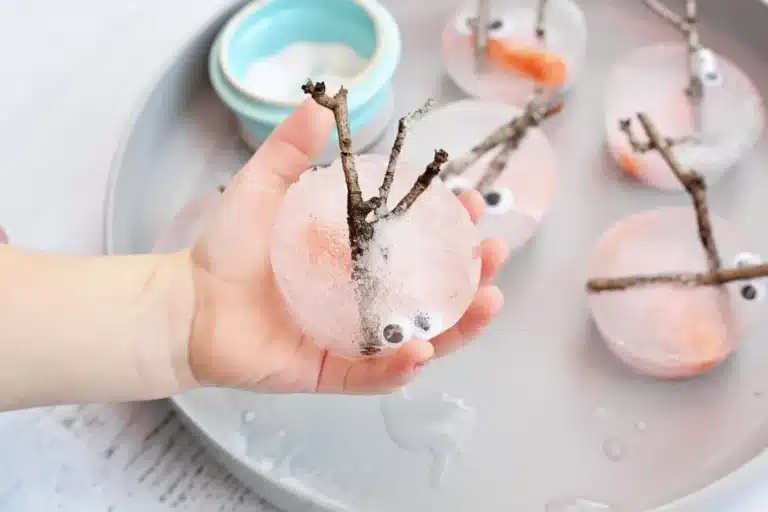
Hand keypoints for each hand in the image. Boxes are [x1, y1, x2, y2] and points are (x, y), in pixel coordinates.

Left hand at [183, 99, 508, 393]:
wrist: (187, 305)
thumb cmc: (226, 250)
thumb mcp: (262, 189)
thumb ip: (289, 150)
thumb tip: (321, 104)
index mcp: (356, 259)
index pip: (417, 243)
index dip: (450, 226)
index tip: (469, 204)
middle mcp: (364, 299)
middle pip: (431, 292)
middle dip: (472, 275)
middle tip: (493, 251)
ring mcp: (352, 338)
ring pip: (419, 337)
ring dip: (459, 325)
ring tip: (488, 301)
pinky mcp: (332, 370)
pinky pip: (374, 375)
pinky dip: (401, 367)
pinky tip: (423, 350)